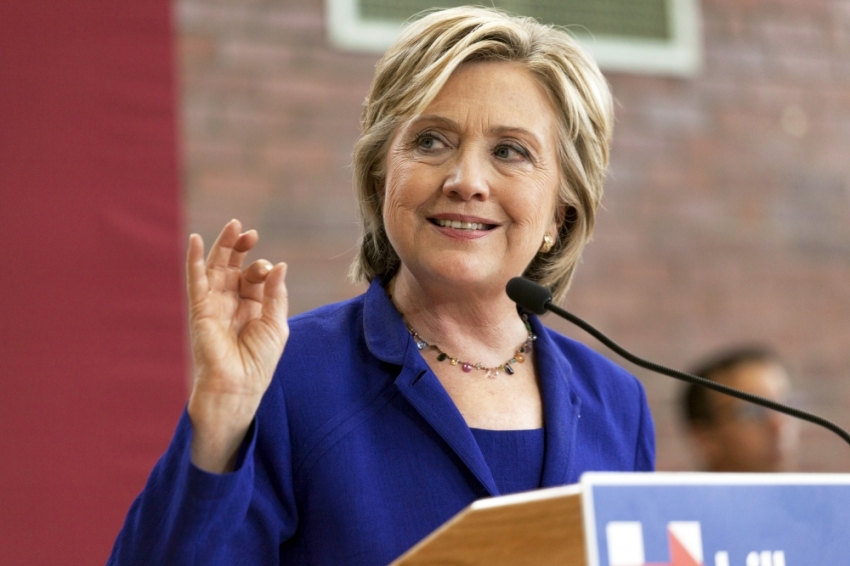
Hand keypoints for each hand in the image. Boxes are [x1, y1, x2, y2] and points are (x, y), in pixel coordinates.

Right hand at [185, 220, 288, 472]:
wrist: (239, 385)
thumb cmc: (260, 361)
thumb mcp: (276, 324)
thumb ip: (276, 294)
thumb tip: (280, 264)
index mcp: (253, 307)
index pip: (255, 278)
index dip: (263, 269)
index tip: (270, 271)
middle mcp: (232, 303)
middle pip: (234, 267)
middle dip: (241, 249)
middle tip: (251, 233)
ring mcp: (215, 305)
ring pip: (216, 269)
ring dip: (223, 247)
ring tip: (234, 226)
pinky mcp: (200, 310)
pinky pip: (195, 281)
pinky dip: (194, 261)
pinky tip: (195, 240)